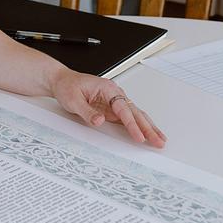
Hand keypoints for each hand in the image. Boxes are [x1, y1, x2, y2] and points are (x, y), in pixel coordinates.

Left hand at [49, 70, 165, 147]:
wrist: (62, 81)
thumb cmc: (68, 86)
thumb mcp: (73, 100)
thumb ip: (87, 111)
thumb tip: (100, 121)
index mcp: (107, 88)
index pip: (123, 108)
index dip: (132, 124)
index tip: (139, 136)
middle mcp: (114, 94)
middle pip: (135, 112)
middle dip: (148, 128)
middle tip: (159, 141)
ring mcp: (115, 102)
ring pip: (136, 115)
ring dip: (148, 127)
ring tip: (160, 140)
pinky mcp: (112, 109)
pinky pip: (129, 118)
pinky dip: (140, 127)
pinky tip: (147, 134)